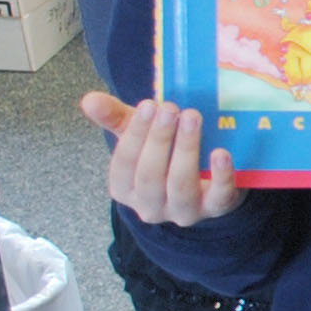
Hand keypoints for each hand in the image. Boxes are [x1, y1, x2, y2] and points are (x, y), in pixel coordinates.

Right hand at [82, 91, 244, 224]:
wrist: (206, 181)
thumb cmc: (165, 155)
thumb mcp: (139, 135)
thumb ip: (115, 118)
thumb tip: (88, 100)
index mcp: (125, 188)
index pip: (124, 164)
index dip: (135, 134)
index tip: (148, 105)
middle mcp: (150, 205)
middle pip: (150, 175)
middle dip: (160, 140)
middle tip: (171, 108)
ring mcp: (183, 210)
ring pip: (180, 185)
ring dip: (186, 149)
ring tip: (192, 118)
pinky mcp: (216, 208)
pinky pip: (219, 197)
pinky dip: (221, 175)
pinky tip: (221, 153)